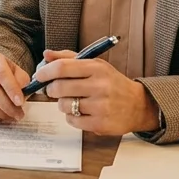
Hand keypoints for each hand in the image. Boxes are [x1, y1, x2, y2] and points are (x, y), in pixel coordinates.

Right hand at [0, 52, 30, 121]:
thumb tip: (20, 93)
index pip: (1, 72)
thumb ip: (22, 82)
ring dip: (0, 113)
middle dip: (6, 105)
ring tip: (11, 116)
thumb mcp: (19, 75)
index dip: (11, 88)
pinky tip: (0, 117)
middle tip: (18, 114)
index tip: (20, 102)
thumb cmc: (8, 77)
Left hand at [32, 49, 160, 135]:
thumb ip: (69, 58)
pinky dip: (72, 117)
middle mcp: (100, 86)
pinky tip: (81, 112)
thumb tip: (46, 55)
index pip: (62, 67)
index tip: (40, 76)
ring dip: (63, 104)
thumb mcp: (95, 65)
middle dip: (52, 89)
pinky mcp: (100, 123)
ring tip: (73, 101)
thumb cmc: (112, 83)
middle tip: (55, 90)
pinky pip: (72, 120)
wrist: (138, 105)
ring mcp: (101, 106)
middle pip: (59, 87)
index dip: (46, 72)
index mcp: (97, 68)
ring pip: (64, 105)